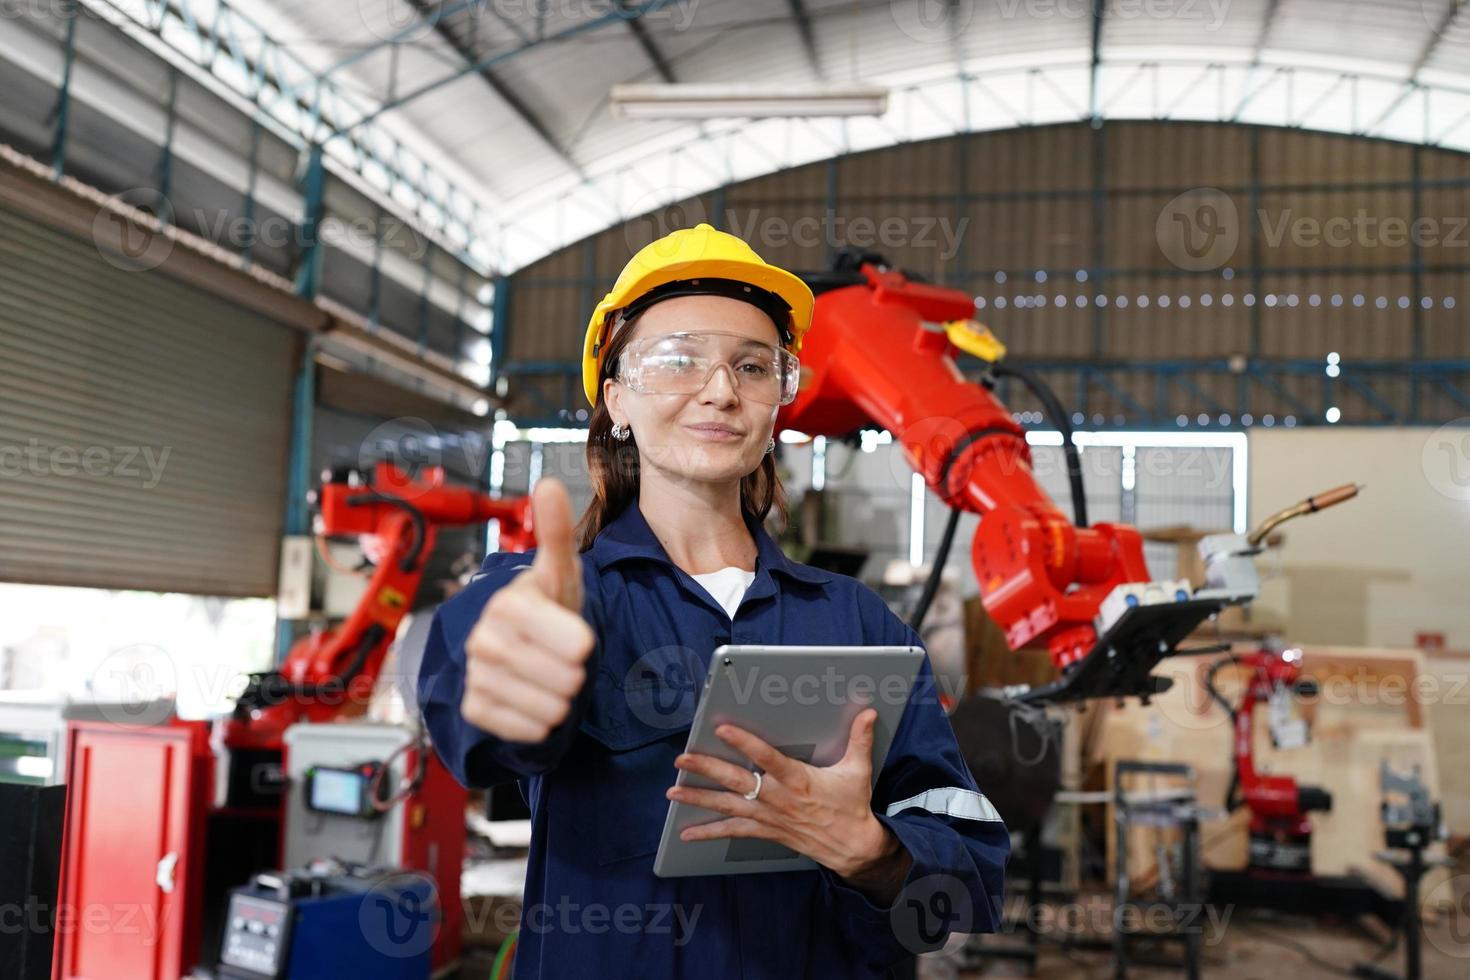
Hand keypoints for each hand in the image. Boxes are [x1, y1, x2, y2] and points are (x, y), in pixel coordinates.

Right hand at [460, 478, 594, 742]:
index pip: (574, 643)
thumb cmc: (547, 607)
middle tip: (562, 659)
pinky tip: (533, 699)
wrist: (520, 648)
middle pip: (565, 680)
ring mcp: (476, 675)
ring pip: (549, 709)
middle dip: (574, 674)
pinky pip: (528, 730)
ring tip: (550, 678)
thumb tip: (549, 484)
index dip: (582, 644)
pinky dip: (540, 722)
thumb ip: (555, 533)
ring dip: (561, 699)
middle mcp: (484, 638)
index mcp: (509, 604)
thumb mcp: (560, 572)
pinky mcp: (474, 709)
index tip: (579, 639)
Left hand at [665, 708, 905, 883]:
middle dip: (707, 769)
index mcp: (798, 779)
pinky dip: (709, 832)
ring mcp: (768, 816)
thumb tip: (868, 712)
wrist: (852, 847)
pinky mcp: (765, 830)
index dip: (744, 742)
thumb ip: (859, 739)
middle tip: (682, 760)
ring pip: (728, 806)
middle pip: (736, 781)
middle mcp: (777, 798)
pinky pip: (733, 832)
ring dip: (699, 798)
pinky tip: (687, 833)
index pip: (766, 757)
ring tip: (672, 791)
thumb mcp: (858, 770)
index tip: (722, 729)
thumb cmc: (851, 806)